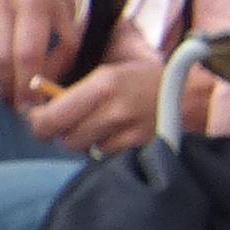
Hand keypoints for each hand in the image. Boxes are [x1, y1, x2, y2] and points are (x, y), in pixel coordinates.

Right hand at [0, 0, 81, 104]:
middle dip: (7, 86)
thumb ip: (60, 59)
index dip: (26, 85)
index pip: (27, 54)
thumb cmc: (58, 5)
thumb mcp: (71, 27)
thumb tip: (40, 93)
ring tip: (7, 79)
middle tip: (15, 102)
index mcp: (33, 0)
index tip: (28, 106)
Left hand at [25, 48, 167, 155]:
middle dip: (64, 133)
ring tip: (101, 126)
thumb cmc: (143, 82)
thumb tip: (42, 108)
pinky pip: (106, 155)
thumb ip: (77, 91)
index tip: (38, 121)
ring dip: (87, 141)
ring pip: (85, 149)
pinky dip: (106, 148)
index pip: (52, 116)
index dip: (38, 123)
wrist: (191, 96)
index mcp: (102, 84)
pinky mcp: (139, 148)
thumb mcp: (109, 73)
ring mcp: (127, 132)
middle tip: (71, 124)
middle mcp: (113, 109)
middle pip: (67, 138)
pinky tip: (118, 135)